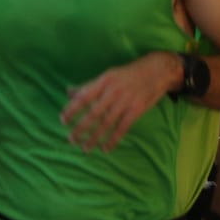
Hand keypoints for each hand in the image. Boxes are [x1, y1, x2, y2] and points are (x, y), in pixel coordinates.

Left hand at [61, 53, 178, 152]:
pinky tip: (105, 148)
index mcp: (104, 80)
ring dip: (94, 137)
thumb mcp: (108, 75)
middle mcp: (114, 91)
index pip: (84, 97)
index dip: (72, 109)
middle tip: (71, 139)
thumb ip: (89, 85)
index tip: (62, 120)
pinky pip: (122, 128)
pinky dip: (113, 140)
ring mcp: (126, 101)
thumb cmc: (128, 74)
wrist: (157, 70)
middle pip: (94, 113)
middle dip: (81, 128)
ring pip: (107, 123)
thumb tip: (68, 92)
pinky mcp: (137, 110)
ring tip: (85, 148)